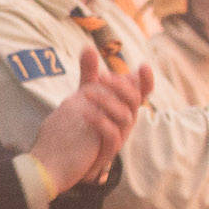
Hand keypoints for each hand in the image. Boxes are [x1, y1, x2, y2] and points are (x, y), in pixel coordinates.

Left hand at [31, 46, 141, 188]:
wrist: (62, 160)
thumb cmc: (79, 126)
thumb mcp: (84, 97)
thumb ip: (89, 74)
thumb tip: (89, 47)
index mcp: (123, 108)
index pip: (141, 93)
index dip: (146, 81)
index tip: (142, 66)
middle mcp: (124, 122)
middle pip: (135, 102)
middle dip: (122, 87)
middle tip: (103, 76)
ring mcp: (117, 137)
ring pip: (124, 117)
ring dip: (108, 101)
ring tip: (87, 92)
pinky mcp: (106, 151)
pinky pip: (111, 135)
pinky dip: (99, 121)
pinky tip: (84, 112)